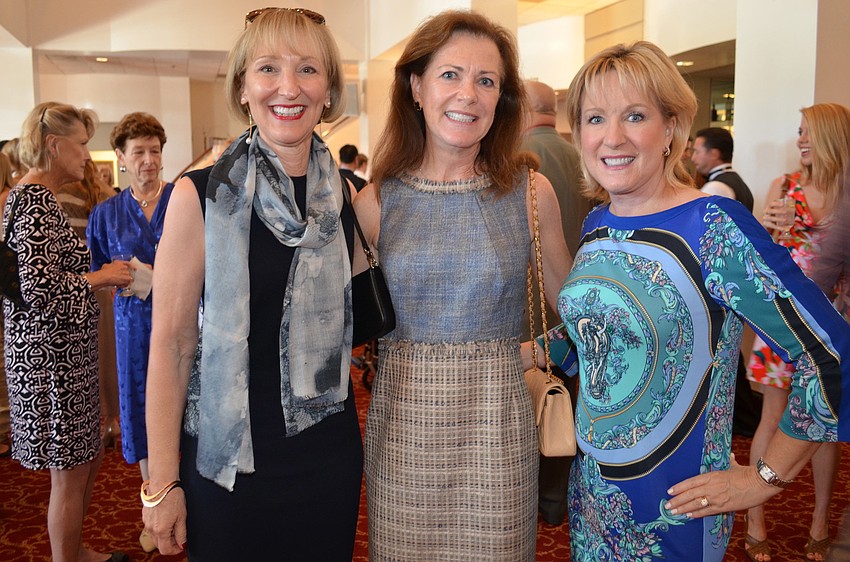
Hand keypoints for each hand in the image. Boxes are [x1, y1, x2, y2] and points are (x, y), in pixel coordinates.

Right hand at [87, 261, 133, 290]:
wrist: (105, 276)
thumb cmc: (104, 271)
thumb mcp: (107, 265)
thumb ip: (111, 266)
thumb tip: (111, 267)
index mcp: (120, 263)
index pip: (128, 263)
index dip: (132, 266)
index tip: (134, 269)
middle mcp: (125, 267)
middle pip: (129, 272)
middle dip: (126, 275)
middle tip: (122, 279)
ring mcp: (127, 273)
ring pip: (129, 278)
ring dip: (126, 281)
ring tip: (120, 283)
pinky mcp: (128, 279)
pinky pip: (127, 283)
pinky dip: (124, 285)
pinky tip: (119, 286)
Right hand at [142, 487, 186, 554]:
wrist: (162, 483)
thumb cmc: (173, 497)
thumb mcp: (182, 517)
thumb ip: (181, 533)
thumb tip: (182, 545)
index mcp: (161, 531)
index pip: (166, 550)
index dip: (175, 550)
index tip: (182, 545)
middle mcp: (151, 529)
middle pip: (160, 544)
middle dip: (170, 543)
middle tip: (180, 535)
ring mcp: (146, 522)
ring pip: (155, 536)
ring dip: (165, 535)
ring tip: (174, 523)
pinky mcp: (145, 516)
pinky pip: (152, 527)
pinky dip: (159, 527)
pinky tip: (166, 517)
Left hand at [664, 454, 780, 517]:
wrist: (760, 483)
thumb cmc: (747, 473)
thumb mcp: (734, 466)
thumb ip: (729, 461)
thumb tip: (730, 455)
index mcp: (712, 476)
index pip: (691, 482)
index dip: (679, 487)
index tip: (670, 491)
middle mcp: (711, 487)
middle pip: (690, 494)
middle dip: (677, 500)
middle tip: (667, 505)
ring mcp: (717, 498)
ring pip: (695, 504)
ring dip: (683, 508)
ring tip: (673, 512)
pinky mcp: (724, 507)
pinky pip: (707, 511)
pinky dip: (696, 514)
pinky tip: (688, 515)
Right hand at [761, 197, 793, 231]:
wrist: (765, 223)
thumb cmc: (773, 215)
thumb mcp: (776, 211)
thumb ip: (782, 207)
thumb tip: (791, 201)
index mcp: (768, 208)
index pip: (771, 204)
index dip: (776, 203)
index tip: (783, 204)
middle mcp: (765, 212)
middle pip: (770, 211)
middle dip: (778, 211)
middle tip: (786, 212)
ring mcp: (764, 218)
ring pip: (771, 218)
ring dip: (778, 219)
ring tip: (785, 220)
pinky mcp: (765, 224)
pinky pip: (772, 226)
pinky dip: (778, 228)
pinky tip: (784, 229)